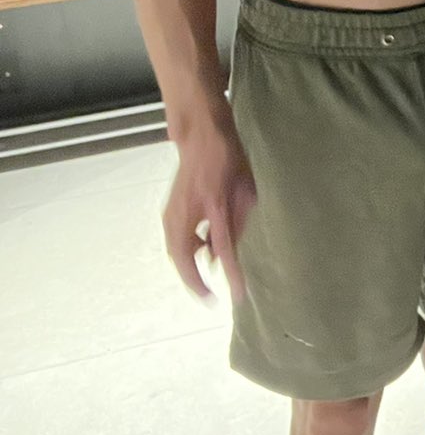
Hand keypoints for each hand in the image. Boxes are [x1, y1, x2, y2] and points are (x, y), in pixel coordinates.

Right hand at [163, 111, 256, 303]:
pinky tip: (200, 254)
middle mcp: (189, 210)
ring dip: (187, 270)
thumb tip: (224, 254)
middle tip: (209, 299)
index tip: (237, 295)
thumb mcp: (245, 187)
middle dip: (194, 282)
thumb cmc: (230, 158)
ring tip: (203, 284)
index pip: (222, 247)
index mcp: (214, 203)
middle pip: (184, 256)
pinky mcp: (169, 209)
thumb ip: (238, 221)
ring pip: (175, 251)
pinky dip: (184, 253)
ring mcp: (174, 209)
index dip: (230, 273)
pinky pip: (174, 240)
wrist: (201, 135)